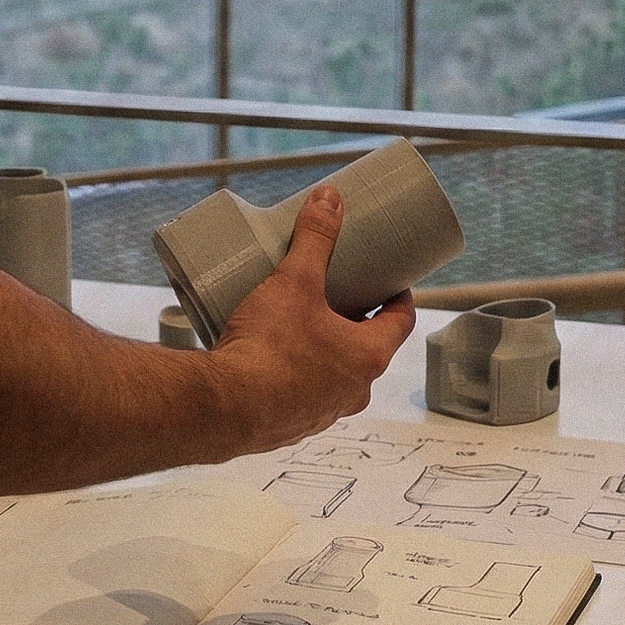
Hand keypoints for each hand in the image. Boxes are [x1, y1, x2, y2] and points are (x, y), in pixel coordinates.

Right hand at [206, 186, 417, 455]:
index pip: (400, 323)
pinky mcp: (291, 425)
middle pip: (366, 349)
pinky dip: (296, 375)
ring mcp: (323, 413)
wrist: (224, 408)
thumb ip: (313, 239)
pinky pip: (303, 394)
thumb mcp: (293, 283)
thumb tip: (329, 199)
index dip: (399, 299)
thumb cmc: (269, 349)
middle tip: (338, 293)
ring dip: (325, 351)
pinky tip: (271, 358)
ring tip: (300, 322)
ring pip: (335, 375)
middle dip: (355, 321)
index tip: (392, 283)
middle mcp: (353, 391)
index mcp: (367, 356)